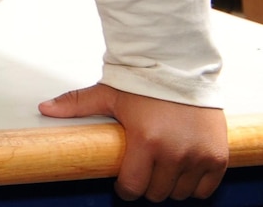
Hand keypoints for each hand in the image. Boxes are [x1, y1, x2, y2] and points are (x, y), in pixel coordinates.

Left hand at [40, 84, 226, 199]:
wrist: (183, 68)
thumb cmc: (146, 82)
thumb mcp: (108, 94)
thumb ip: (76, 104)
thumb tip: (45, 109)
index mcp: (147, 142)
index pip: (134, 188)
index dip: (126, 190)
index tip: (124, 184)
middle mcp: (175, 153)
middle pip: (157, 193)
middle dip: (147, 187)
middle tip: (143, 174)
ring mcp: (199, 157)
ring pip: (181, 194)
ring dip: (170, 187)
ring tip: (162, 171)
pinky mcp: (218, 156)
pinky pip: (207, 188)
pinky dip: (195, 185)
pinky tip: (183, 172)